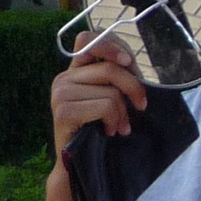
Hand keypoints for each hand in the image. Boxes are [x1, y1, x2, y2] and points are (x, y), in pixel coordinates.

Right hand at [51, 38, 148, 153]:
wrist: (79, 161)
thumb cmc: (99, 127)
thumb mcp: (109, 95)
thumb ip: (115, 75)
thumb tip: (129, 61)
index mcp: (74, 70)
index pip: (87, 39)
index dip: (111, 45)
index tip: (129, 62)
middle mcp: (63, 78)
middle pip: (111, 68)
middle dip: (134, 88)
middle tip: (140, 106)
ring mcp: (60, 93)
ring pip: (111, 91)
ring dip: (123, 112)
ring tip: (119, 125)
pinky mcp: (63, 111)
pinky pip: (105, 106)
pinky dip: (114, 120)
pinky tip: (108, 131)